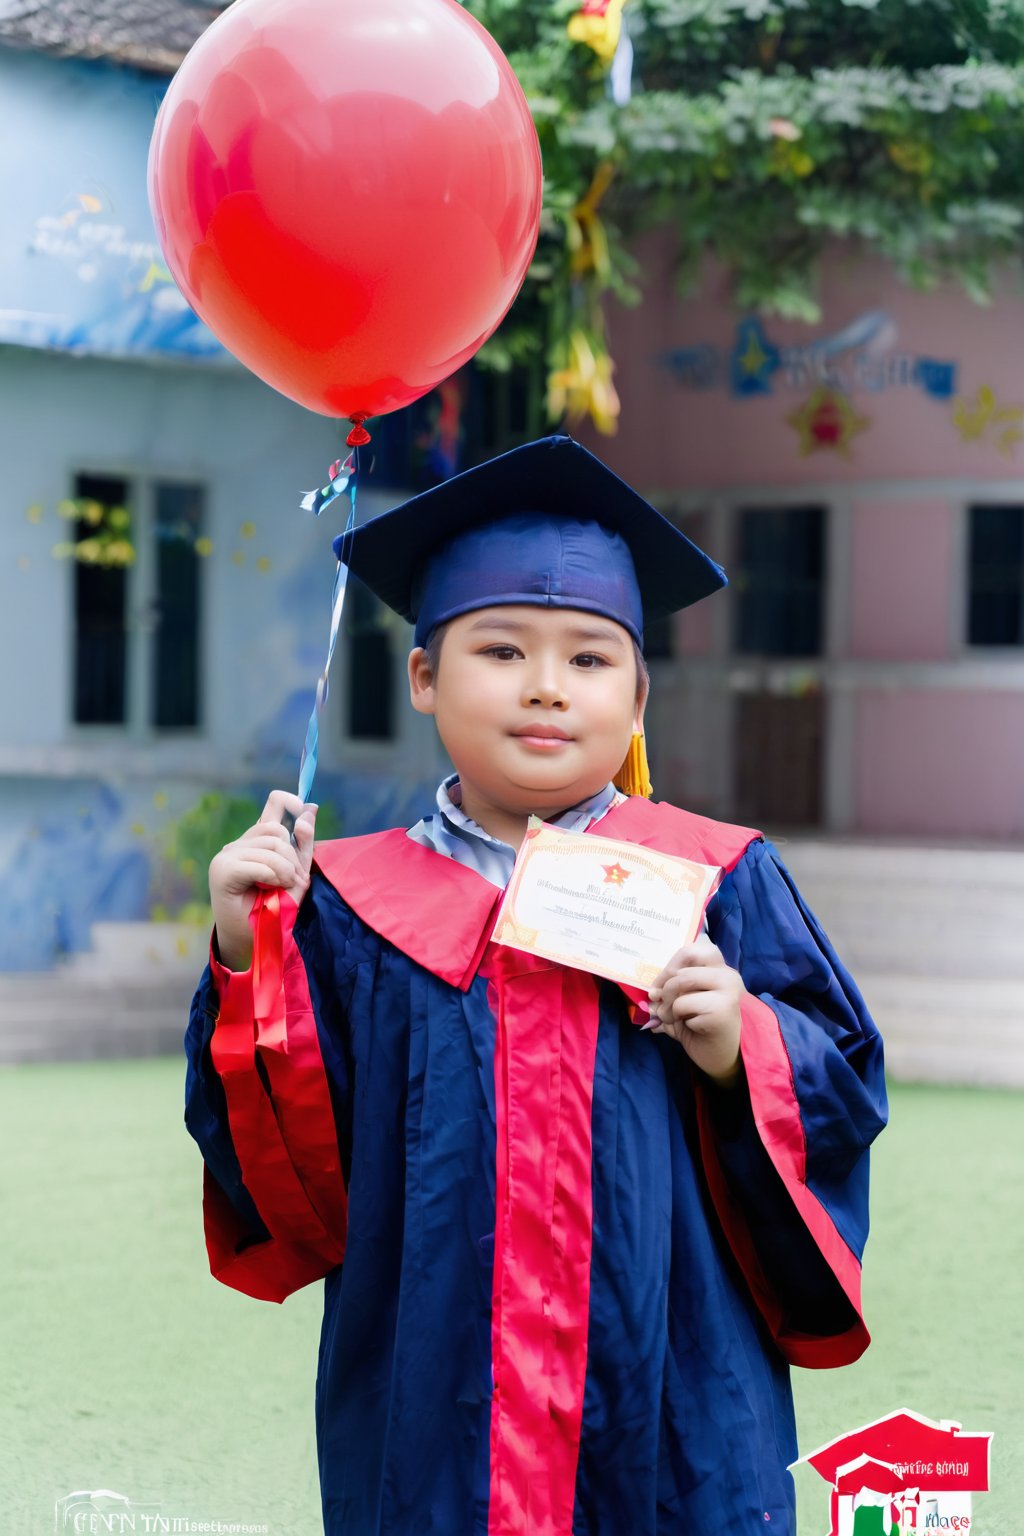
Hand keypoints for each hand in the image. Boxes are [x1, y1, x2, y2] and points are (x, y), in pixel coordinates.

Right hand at [209, 790, 317, 970]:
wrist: (256, 940)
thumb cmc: (276, 909)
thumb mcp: (297, 873)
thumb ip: (303, 843)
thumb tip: (311, 808)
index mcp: (258, 841)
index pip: (274, 803)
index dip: (291, 802)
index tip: (304, 812)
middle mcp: (240, 843)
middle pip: (277, 830)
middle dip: (293, 857)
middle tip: (292, 881)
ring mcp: (228, 854)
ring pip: (271, 846)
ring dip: (285, 871)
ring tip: (281, 889)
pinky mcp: (222, 870)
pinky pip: (259, 863)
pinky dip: (272, 876)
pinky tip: (270, 889)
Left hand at [646, 934, 744, 1085]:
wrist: (724, 1059)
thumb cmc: (703, 1029)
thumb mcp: (684, 1004)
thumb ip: (670, 990)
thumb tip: (651, 992)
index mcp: (720, 969)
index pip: (692, 949)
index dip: (670, 965)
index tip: (659, 985)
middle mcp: (727, 975)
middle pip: (685, 962)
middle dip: (665, 984)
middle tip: (660, 1001)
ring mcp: (728, 991)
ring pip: (682, 981)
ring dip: (668, 1004)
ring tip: (672, 1018)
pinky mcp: (722, 1009)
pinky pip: (683, 1005)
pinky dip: (676, 1018)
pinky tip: (687, 1028)